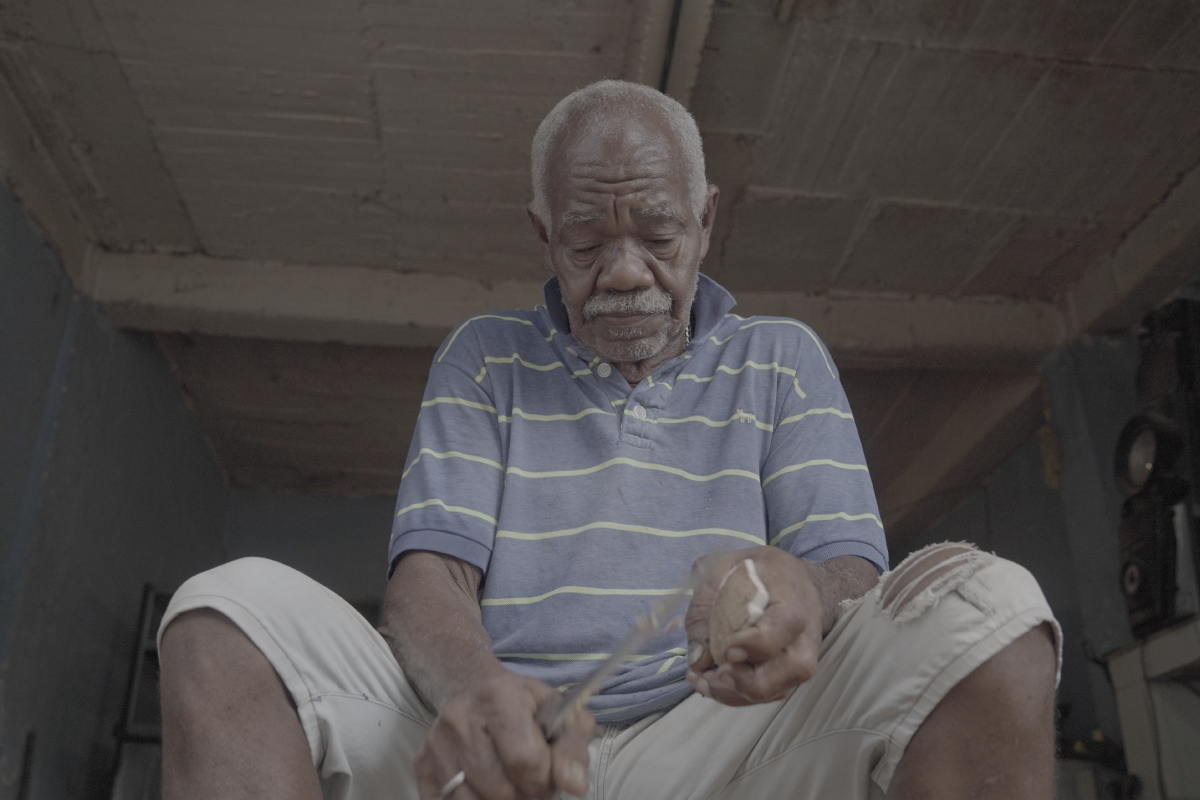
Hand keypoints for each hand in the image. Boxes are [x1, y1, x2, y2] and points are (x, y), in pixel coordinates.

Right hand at [415, 671, 594, 799]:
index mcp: (498, 696)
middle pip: (498, 788)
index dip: (544, 780)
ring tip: (512, 786)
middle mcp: (460, 716)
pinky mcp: (422, 763)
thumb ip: (572, 748)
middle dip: (524, 796)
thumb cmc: (524, 705)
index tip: (548, 776)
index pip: (525, 760)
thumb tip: (574, 785)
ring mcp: (436, 742)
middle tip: (531, 784)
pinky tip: (486, 790)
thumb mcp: (558, 713)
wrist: (475, 688)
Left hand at [684, 547, 822, 705]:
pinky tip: (708, 683)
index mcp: (792, 593)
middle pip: (793, 667)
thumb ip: (704, 606)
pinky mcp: (788, 673)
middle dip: (749, 680)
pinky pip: (767, 694)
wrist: (790, 580)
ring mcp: (801, 655)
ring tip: (701, 680)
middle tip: (715, 672)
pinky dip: (736, 695)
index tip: (727, 649)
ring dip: (736, 693)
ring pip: (779, 689)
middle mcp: (805, 630)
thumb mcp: (719, 568)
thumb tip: (698, 657)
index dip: (759, 642)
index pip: (788, 622)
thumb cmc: (753, 570)